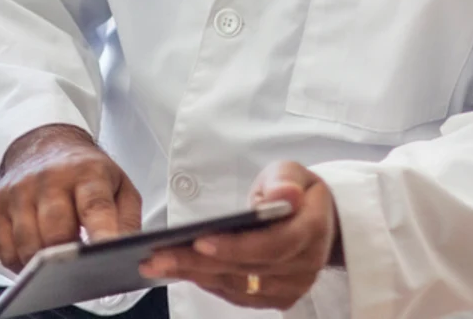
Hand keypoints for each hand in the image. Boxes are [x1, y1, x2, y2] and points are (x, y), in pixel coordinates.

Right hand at [0, 124, 142, 270]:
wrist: (45, 143)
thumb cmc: (86, 173)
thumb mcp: (120, 187)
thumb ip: (128, 222)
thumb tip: (126, 257)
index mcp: (87, 173)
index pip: (95, 207)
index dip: (102, 235)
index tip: (106, 258)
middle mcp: (49, 178)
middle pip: (55, 232)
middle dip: (67, 261)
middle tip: (79, 272)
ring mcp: (19, 189)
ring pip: (27, 243)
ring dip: (42, 267)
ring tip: (56, 272)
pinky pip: (3, 247)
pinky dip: (17, 263)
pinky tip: (32, 264)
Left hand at [139, 161, 341, 310]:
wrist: (316, 218)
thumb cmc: (296, 191)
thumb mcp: (291, 173)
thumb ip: (284, 182)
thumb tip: (283, 196)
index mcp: (312, 231)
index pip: (273, 245)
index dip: (236, 246)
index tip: (199, 240)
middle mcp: (305, 266)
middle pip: (247, 270)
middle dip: (198, 263)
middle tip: (157, 256)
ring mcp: (292, 286)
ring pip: (238, 286)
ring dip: (195, 276)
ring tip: (156, 264)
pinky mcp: (279, 298)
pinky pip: (239, 296)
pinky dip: (208, 284)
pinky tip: (180, 272)